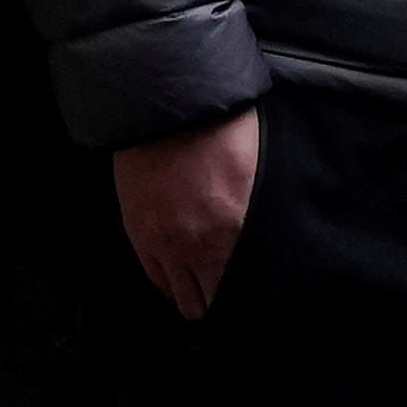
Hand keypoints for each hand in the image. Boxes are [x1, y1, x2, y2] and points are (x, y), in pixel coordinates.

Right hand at [112, 107, 259, 319]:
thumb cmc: (219, 126)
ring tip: (204, 293)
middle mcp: (195, 244)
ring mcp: (162, 241)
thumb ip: (258, 211)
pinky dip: (168, 284)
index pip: (239, 288)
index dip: (247, 299)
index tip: (253, 298)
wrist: (164, 104)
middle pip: (209, 302)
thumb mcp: (257, 168)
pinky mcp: (137, 232)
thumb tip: (269, 236)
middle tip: (229, 297)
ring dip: (193, 297)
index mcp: (231, 230)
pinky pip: (154, 277)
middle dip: (220, 303)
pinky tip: (179, 279)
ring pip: (179, 296)